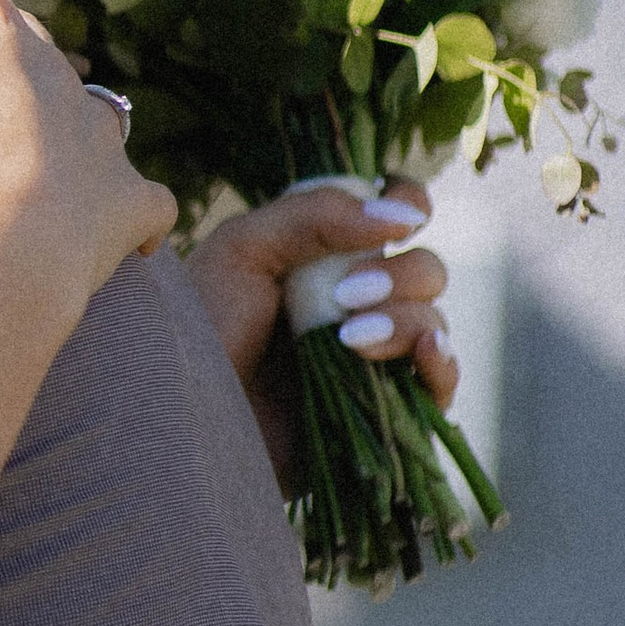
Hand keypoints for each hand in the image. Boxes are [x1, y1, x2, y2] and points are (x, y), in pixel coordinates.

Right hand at [0, 0, 174, 302]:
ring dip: (60, 106)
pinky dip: (129, 204)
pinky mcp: (117, 207)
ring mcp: (88, 134)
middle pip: (6, 28)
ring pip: (81, 102)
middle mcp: (43, 63)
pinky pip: (137, 200)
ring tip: (35, 119)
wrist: (0, 235)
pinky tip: (127, 215)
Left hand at [184, 178, 451, 489]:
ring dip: (404, 320)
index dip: (409, 207)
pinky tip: (422, 355)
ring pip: (432, 322)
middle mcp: (354, 300)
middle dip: (401, 275)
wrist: (182, 418)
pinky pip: (439, 385)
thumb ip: (316, 214)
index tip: (403, 219)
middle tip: (347, 295)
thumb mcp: (242, 250)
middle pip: (424, 270)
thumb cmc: (200, 328)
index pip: (393, 215)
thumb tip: (405, 218)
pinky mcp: (380, 410)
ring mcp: (370, 356)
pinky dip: (442, 365)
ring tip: (348, 340)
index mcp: (323, 254)